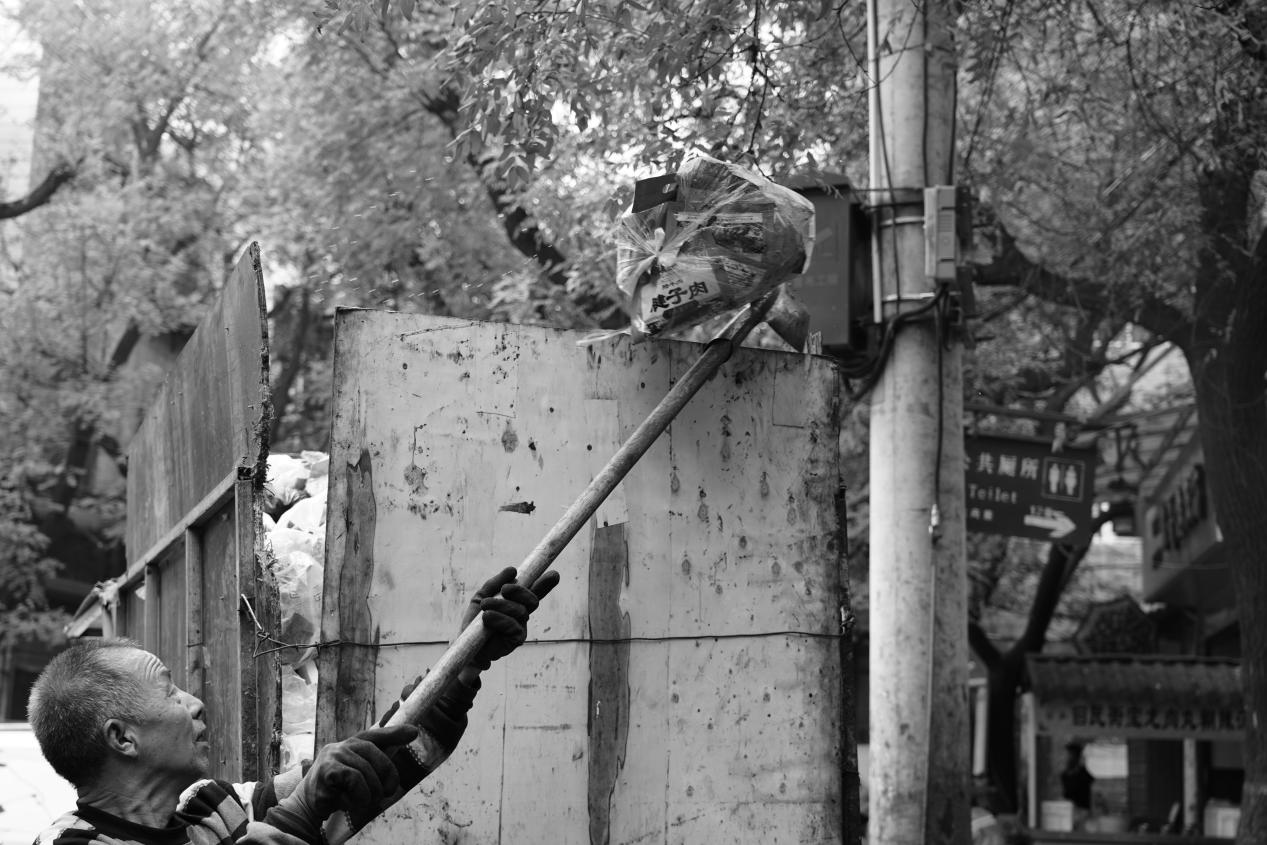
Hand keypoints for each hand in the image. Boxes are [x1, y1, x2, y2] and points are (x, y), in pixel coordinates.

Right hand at [264, 724, 417, 840]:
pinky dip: (358, 797)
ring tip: (362, 802)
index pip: (376, 735)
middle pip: (376, 755)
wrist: (307, 805)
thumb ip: (375, 765)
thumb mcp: (358, 775)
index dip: (395, 733)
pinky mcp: (327, 769)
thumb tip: (400, 752)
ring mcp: (334, 755)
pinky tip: (348, 802)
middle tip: (387, 793)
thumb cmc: (337, 789)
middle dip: (387, 776)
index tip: (414, 733)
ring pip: (367, 772)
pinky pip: (356, 781)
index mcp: (353, 744)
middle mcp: (343, 745)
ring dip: (371, 794)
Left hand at [460, 566, 559, 669]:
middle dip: (520, 591)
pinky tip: (487, 617)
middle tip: (505, 589)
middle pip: (532, 599)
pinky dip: (499, 619)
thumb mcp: (482, 595)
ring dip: (500, 605)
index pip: (534, 591)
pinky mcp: (516, 640)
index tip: (554, 574)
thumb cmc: (474, 620)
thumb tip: (513, 570)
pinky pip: (513, 626)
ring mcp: (521, 627)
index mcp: (516, 602)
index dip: (545, 583)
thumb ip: (495, 582)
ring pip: (520, 611)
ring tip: (485, 606)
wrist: (466, 643)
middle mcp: (522, 614)